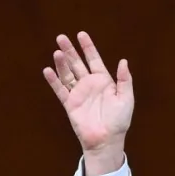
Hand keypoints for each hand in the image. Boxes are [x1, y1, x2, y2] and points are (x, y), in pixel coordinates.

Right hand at [42, 31, 132, 175]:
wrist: (106, 140)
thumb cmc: (119, 121)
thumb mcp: (126, 98)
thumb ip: (124, 80)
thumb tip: (123, 61)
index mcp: (103, 81)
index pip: (94, 59)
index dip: (88, 47)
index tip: (81, 34)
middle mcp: (89, 85)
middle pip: (77, 63)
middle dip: (70, 50)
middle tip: (61, 37)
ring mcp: (78, 94)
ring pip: (67, 74)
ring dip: (61, 63)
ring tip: (56, 51)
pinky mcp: (70, 104)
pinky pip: (60, 90)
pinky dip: (54, 81)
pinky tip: (48, 70)